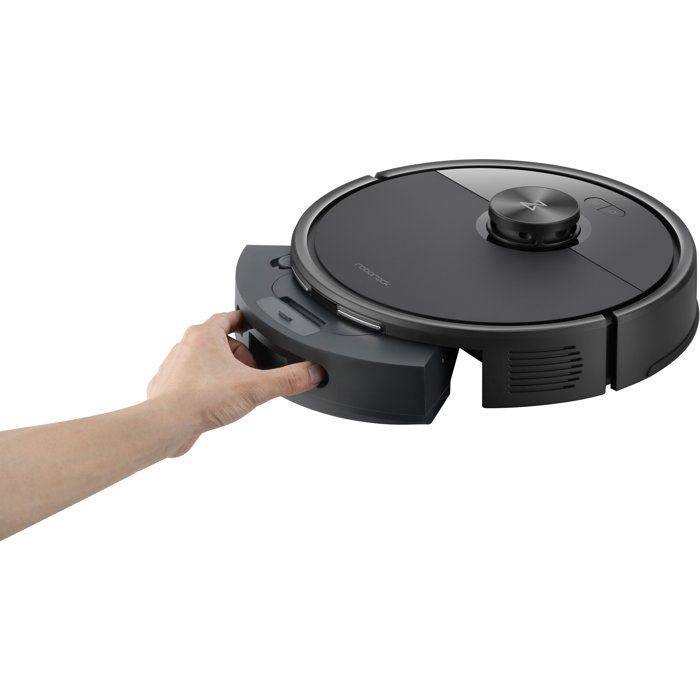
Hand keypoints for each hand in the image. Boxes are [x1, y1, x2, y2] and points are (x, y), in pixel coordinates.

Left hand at [147, 311, 324, 454]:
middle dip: (239, 355)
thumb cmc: (200, 400)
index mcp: (205, 335)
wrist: (166, 425)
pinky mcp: (168, 388)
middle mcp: (186, 345)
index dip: (245, 321)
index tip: (254, 325)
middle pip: (220, 341)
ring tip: (235, 390)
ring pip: (205, 362)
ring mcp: (175, 366)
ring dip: (222, 372)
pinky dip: (205, 389)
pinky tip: (215, 403)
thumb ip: (288, 379)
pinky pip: (191, 382)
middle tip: (253, 372)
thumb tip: (312, 372)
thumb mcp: (256, 388)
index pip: (229, 316)